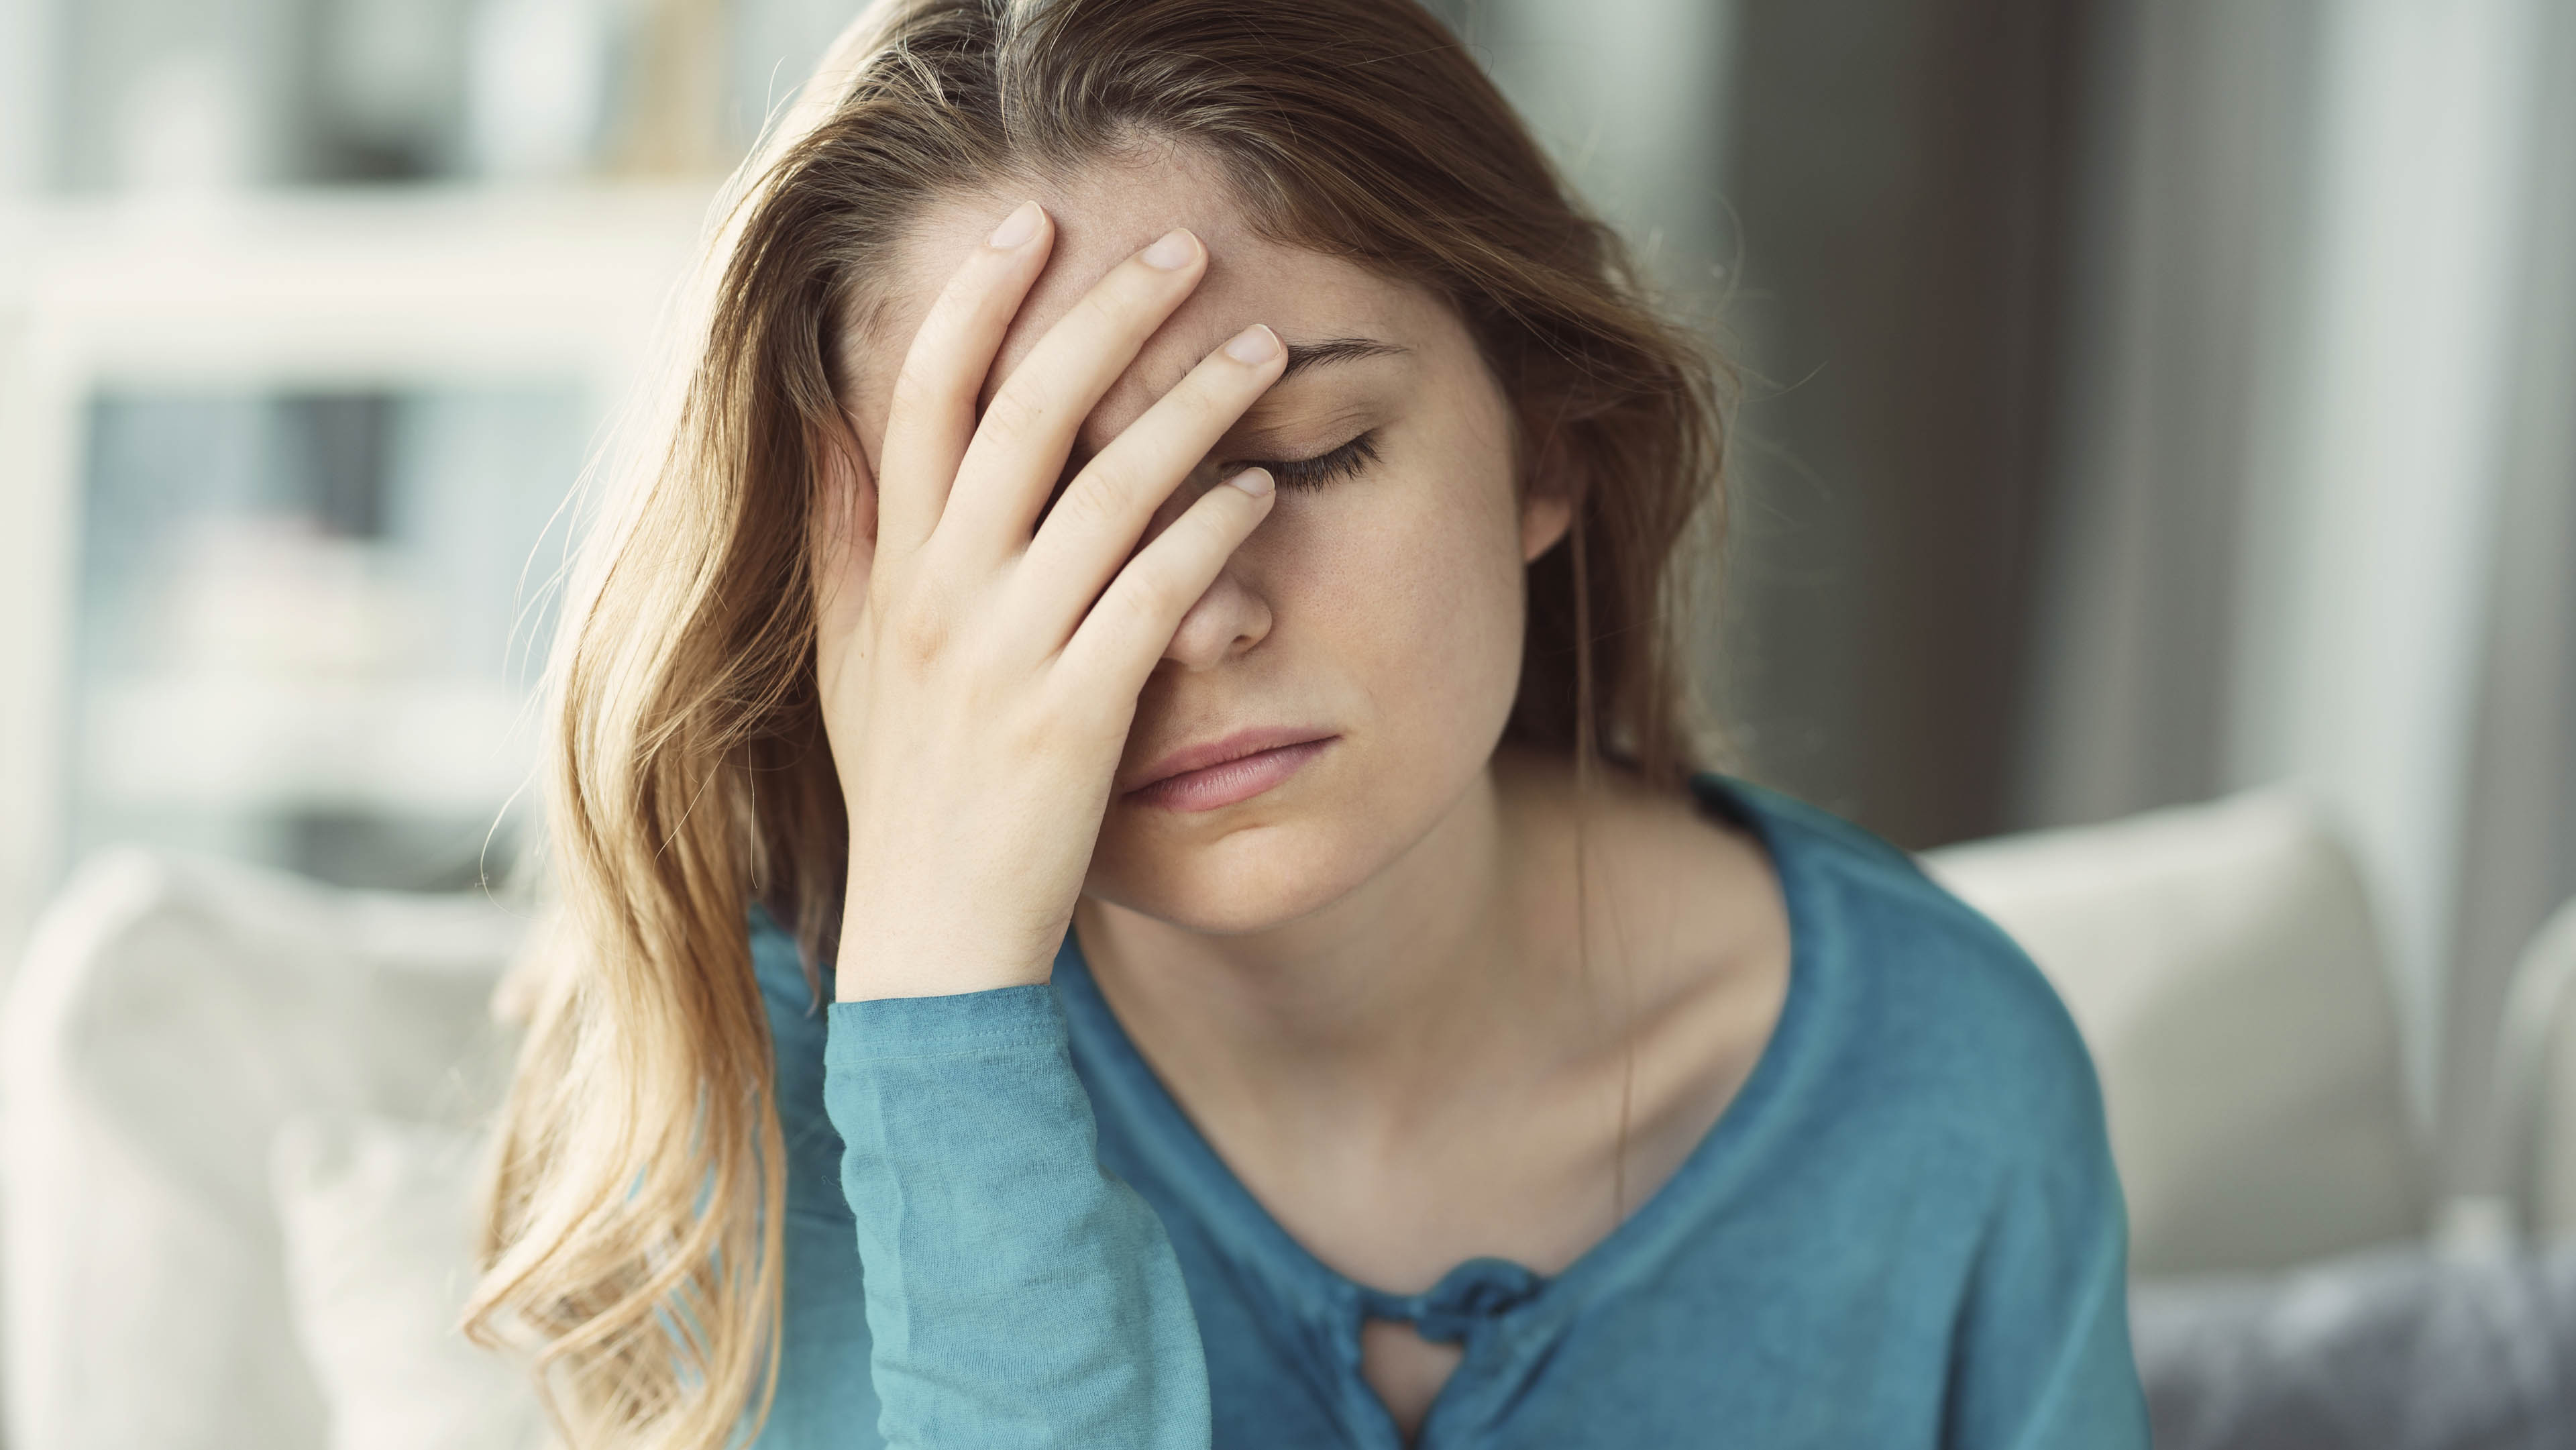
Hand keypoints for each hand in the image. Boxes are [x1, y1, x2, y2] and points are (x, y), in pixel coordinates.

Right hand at [816, 202, 1286, 1000]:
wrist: (931, 947)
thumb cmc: (904, 797)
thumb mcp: (850, 663)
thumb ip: (844, 541)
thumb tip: (836, 424)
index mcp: (890, 571)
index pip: (922, 399)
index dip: (975, 300)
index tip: (1032, 224)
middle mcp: (943, 598)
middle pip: (1024, 414)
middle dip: (1107, 316)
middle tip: (1186, 250)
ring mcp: (1008, 657)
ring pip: (1107, 492)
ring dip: (1193, 405)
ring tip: (1260, 347)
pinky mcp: (1077, 717)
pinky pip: (1156, 594)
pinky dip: (1212, 530)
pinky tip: (1261, 487)